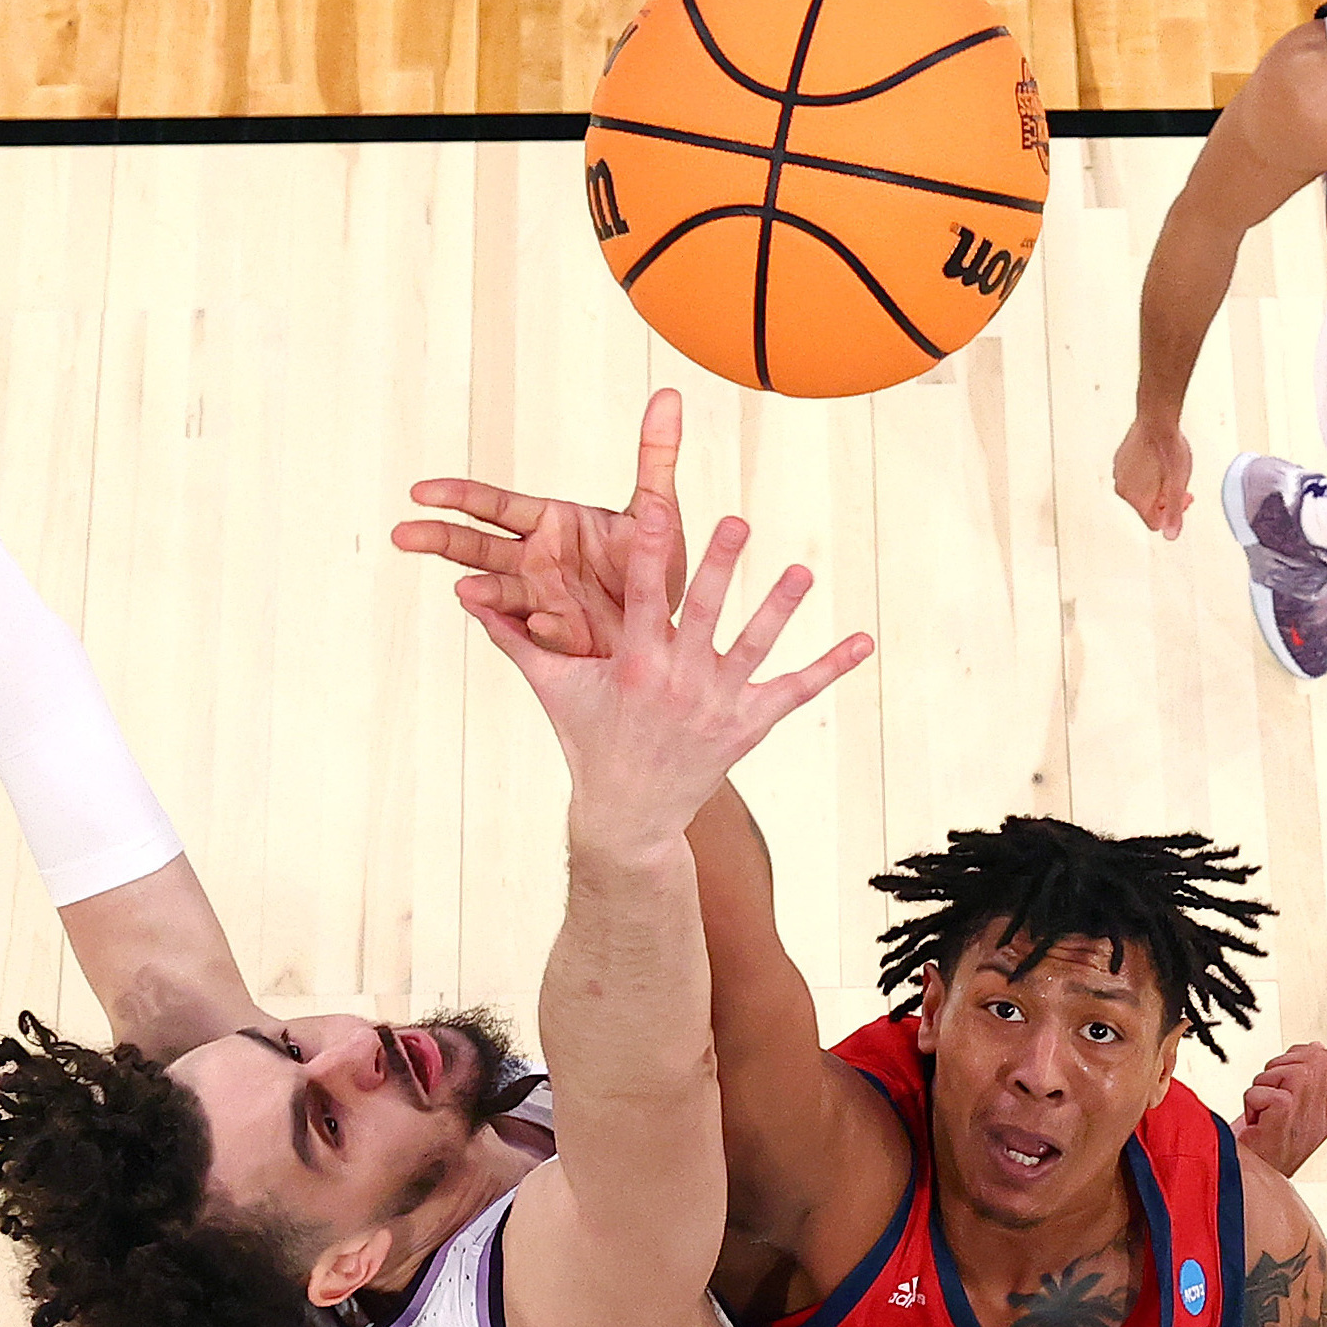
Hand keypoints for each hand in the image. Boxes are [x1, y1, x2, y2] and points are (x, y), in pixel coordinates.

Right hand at [393, 398, 668, 659]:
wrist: (669, 618)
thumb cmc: (653, 560)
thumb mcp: (657, 507)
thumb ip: (655, 454)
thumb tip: (669, 395)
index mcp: (548, 522)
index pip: (492, 504)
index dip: (456, 496)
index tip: (420, 491)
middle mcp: (534, 560)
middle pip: (475, 546)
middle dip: (439, 538)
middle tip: (401, 534)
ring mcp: (540, 599)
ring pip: (496, 592)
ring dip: (481, 590)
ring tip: (463, 588)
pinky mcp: (556, 636)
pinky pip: (534, 631)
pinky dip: (527, 627)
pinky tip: (523, 621)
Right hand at [477, 405, 871, 841]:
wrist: (628, 817)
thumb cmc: (588, 740)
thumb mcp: (552, 688)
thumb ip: (514, 637)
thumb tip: (463, 593)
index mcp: (633, 664)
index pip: (643, 596)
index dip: (649, 551)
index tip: (656, 508)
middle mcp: (678, 681)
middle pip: (705, 613)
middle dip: (722, 567)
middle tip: (738, 521)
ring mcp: (717, 704)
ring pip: (756, 647)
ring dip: (780, 608)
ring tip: (802, 570)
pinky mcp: (748, 726)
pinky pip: (794, 691)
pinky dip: (830, 667)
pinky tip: (863, 641)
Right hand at [1113, 411, 1195, 537]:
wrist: (1157, 418)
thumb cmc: (1169, 448)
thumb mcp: (1178, 485)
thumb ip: (1174, 513)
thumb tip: (1171, 536)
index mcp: (1135, 499)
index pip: (1155, 523)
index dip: (1172, 513)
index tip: (1181, 496)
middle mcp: (1122, 489)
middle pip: (1148, 508)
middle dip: (1165, 500)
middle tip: (1179, 483)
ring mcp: (1119, 473)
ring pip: (1142, 492)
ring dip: (1157, 486)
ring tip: (1169, 469)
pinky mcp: (1120, 460)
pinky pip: (1136, 477)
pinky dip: (1148, 474)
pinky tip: (1158, 460)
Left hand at [1233, 1041, 1326, 1176]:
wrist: (1242, 1181)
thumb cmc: (1258, 1145)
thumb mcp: (1287, 1108)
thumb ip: (1303, 1078)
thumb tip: (1315, 1047)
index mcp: (1326, 1110)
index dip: (1303, 1056)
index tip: (1282, 1080)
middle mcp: (1322, 1115)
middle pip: (1313, 1058)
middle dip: (1281, 1067)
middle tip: (1268, 1096)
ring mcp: (1307, 1118)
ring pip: (1290, 1071)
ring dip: (1264, 1085)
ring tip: (1260, 1111)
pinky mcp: (1286, 1119)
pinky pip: (1267, 1090)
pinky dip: (1252, 1101)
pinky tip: (1254, 1122)